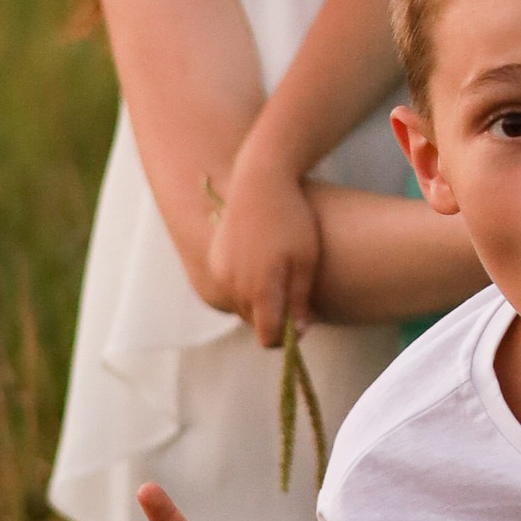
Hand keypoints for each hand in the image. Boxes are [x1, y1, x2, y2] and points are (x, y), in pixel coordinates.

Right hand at [212, 139, 320, 343]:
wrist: (259, 181)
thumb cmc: (291, 218)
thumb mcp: (305, 259)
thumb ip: (300, 300)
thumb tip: (298, 333)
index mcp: (258, 287)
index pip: (267, 336)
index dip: (285, 339)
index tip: (300, 325)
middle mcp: (233, 284)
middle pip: (254, 322)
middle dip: (273, 319)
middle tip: (295, 300)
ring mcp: (220, 271)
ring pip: (241, 305)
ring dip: (259, 303)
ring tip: (282, 279)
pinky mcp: (214, 259)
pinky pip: (231, 287)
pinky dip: (246, 286)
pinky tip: (264, 266)